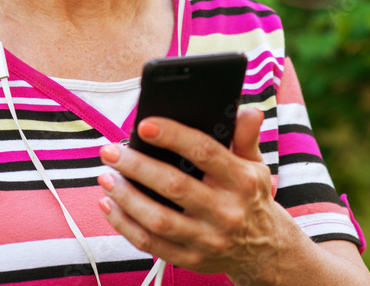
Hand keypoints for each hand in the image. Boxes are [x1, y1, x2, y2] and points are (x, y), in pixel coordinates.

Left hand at [98, 107, 295, 281]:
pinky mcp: (192, 260)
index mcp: (242, 180)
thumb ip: (246, 136)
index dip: (173, 136)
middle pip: (175, 186)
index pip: (204, 152)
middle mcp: (226, 211)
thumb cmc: (251, 197)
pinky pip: (151, 245)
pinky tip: (108, 204)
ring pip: (158, 220)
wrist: (265, 250)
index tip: (144, 124)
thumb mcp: (256, 164)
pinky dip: (125, 225)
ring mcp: (208, 240)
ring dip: (126, 197)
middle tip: (110, 151)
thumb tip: (248, 109)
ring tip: (105, 176)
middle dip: (137, 166)